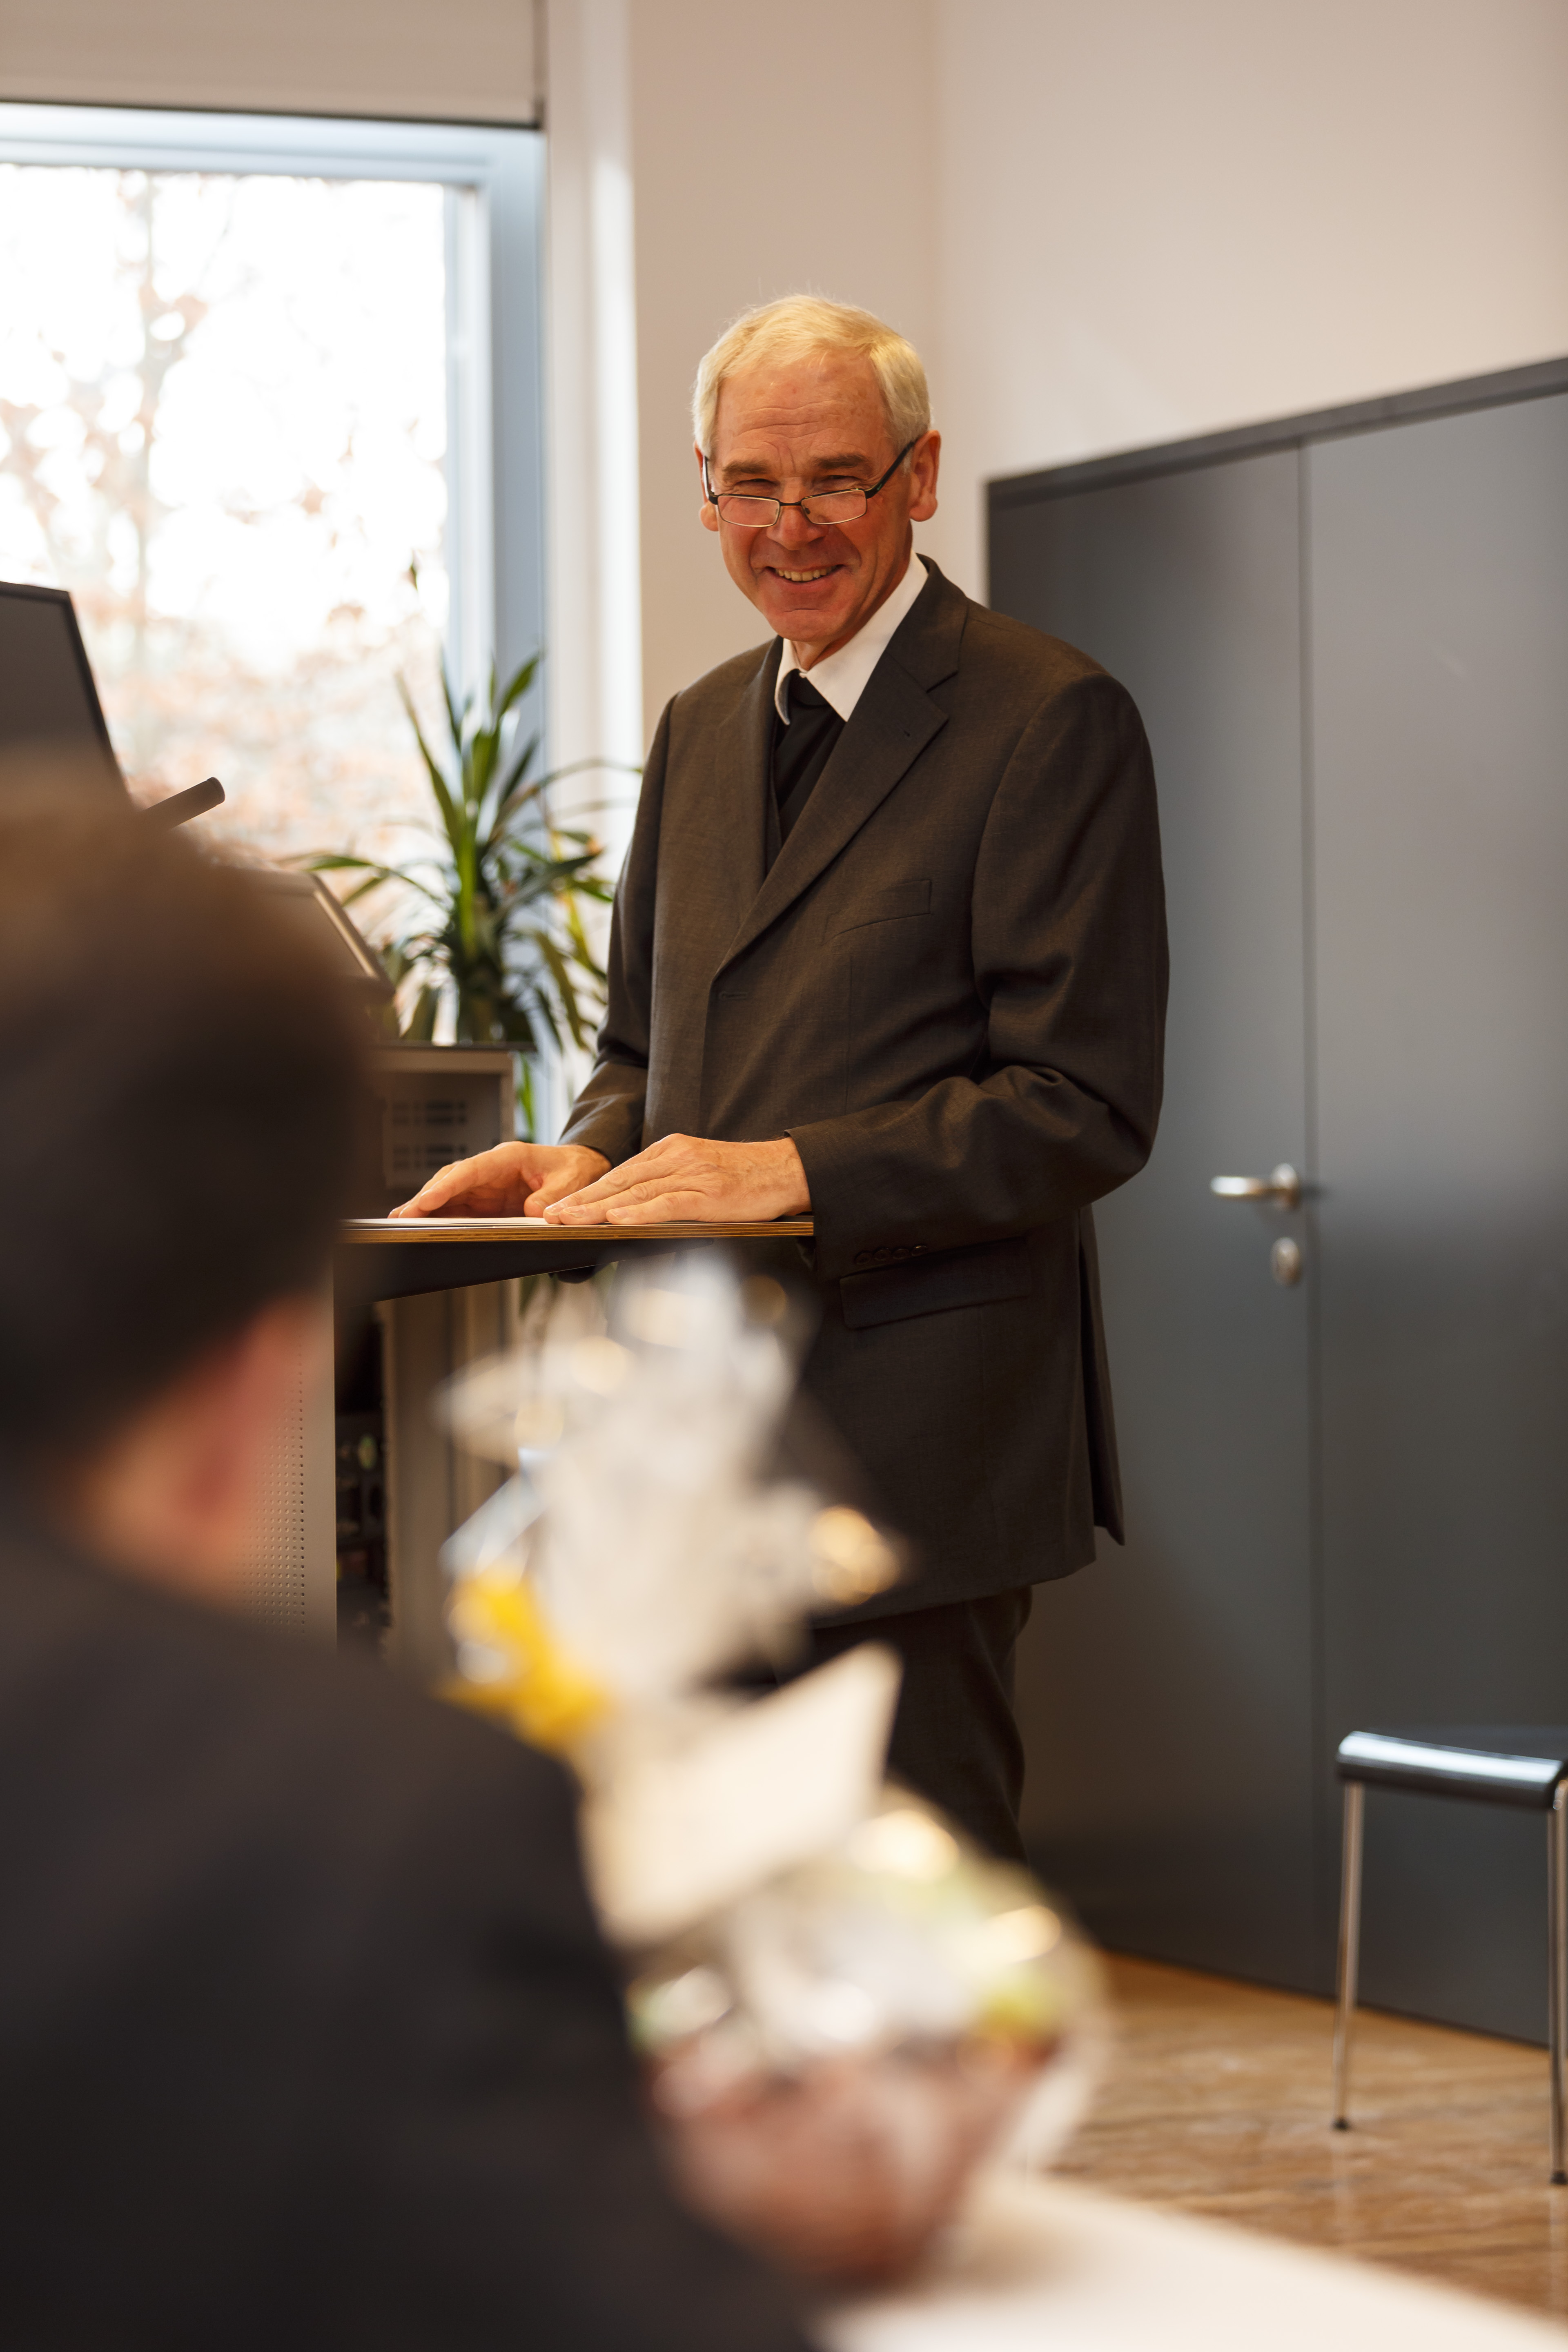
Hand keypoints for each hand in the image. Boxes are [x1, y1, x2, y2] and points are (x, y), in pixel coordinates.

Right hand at [388, 1141, 609, 1218]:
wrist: (581, 1168)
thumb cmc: (574, 1169)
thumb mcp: (569, 1182)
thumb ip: (552, 1196)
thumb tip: (533, 1211)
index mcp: (509, 1157)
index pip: (471, 1171)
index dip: (448, 1186)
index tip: (427, 1200)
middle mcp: (492, 1169)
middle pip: (452, 1180)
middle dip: (427, 1198)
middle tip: (403, 1216)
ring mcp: (487, 1184)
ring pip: (450, 1192)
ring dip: (427, 1207)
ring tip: (402, 1222)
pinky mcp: (487, 1199)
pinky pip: (459, 1205)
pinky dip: (440, 1214)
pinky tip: (423, 1224)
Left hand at [543, 1134, 809, 1225]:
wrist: (786, 1170)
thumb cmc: (744, 1178)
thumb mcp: (699, 1172)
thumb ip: (667, 1185)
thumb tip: (632, 1209)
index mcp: (670, 1151)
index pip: (620, 1173)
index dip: (586, 1191)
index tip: (560, 1205)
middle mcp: (676, 1158)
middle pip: (619, 1181)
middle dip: (581, 1200)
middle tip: (549, 1214)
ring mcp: (692, 1175)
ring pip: (635, 1193)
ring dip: (598, 1209)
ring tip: (569, 1220)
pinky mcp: (709, 1194)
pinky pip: (667, 1204)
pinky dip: (639, 1213)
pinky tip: (616, 1220)